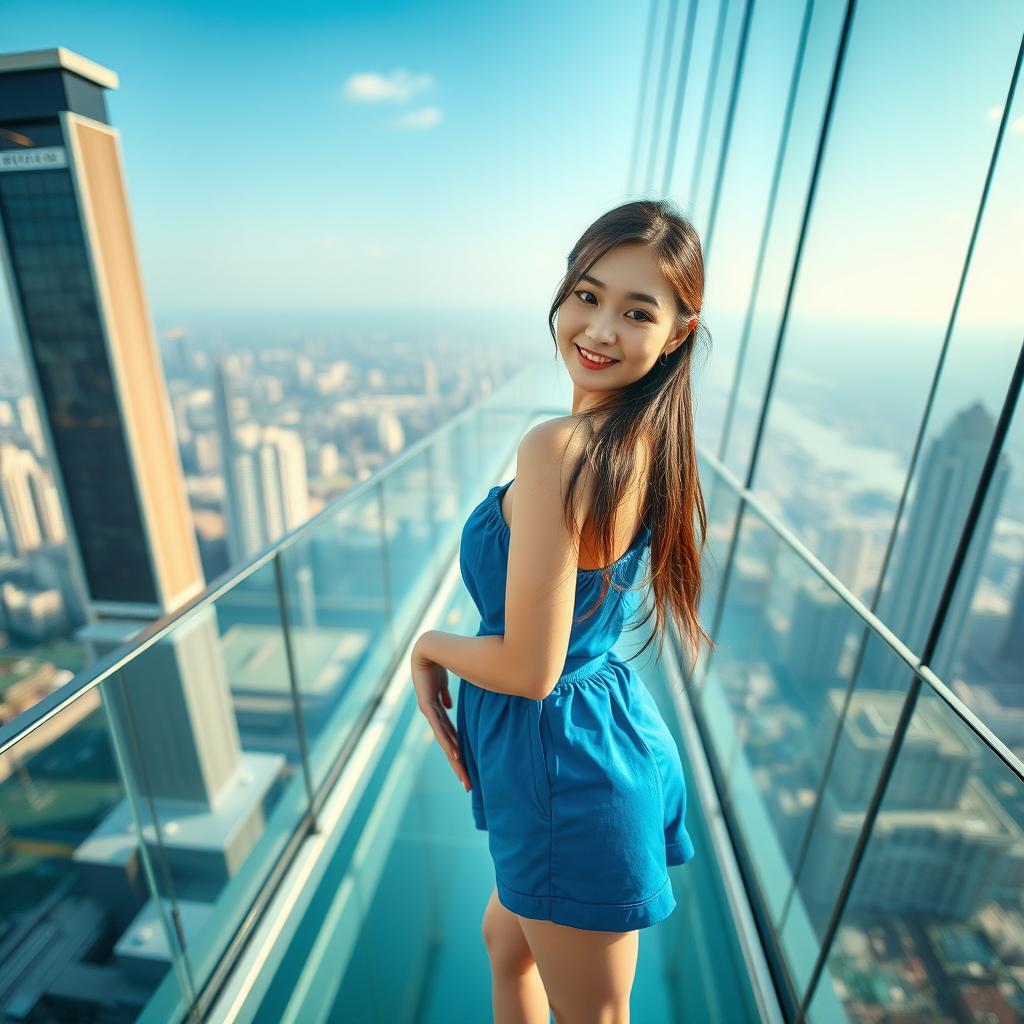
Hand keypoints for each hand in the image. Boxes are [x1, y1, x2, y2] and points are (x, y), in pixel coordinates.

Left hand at [411, 636, 470, 790]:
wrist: (428, 646)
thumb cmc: (438, 661)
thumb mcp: (445, 683)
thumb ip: (446, 696)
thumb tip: (450, 706)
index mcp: (437, 710)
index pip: (450, 736)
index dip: (459, 752)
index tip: (467, 768)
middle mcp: (432, 714)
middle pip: (448, 744)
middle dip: (458, 764)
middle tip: (467, 785)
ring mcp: (428, 711)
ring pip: (444, 740)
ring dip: (454, 757)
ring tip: (463, 773)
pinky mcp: (426, 704)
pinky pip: (440, 726)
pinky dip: (447, 740)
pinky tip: (454, 752)